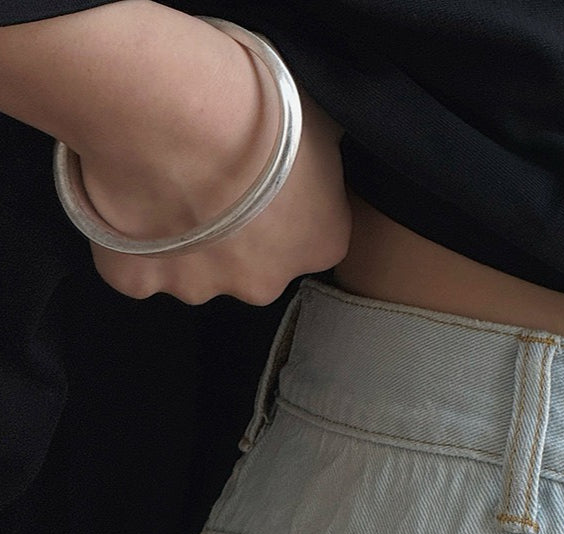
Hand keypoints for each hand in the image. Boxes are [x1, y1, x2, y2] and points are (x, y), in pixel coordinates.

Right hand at [79, 73, 353, 306]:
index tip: (260, 173)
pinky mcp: (137, 282)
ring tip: (160, 177)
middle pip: (251, 265)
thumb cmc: (251, 97)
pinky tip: (124, 196)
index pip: (311, 236)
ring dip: (179, 238)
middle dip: (233, 233)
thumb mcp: (316, 118)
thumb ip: (320, 157)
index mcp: (319, 242)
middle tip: (208, 174)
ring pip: (191, 269)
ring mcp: (199, 288)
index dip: (284, 205)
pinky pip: (134, 268)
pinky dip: (127, 241)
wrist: (165, 102)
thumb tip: (314, 159)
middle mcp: (264, 282)